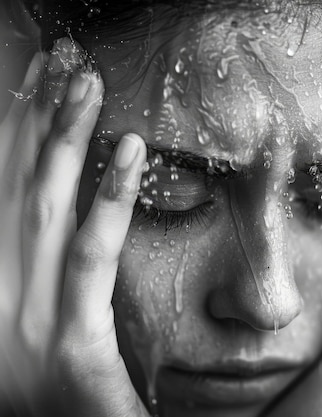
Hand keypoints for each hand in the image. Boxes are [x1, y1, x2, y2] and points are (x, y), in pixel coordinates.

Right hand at [0, 39, 148, 415]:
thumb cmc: (60, 393)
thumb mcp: (44, 322)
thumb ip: (47, 269)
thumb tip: (60, 212)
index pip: (2, 193)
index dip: (15, 134)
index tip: (35, 82)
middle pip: (14, 186)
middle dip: (34, 118)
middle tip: (63, 60)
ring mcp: (27, 318)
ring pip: (42, 206)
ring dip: (60, 137)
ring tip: (85, 81)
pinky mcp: (70, 340)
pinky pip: (89, 256)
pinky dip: (108, 199)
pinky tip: (129, 151)